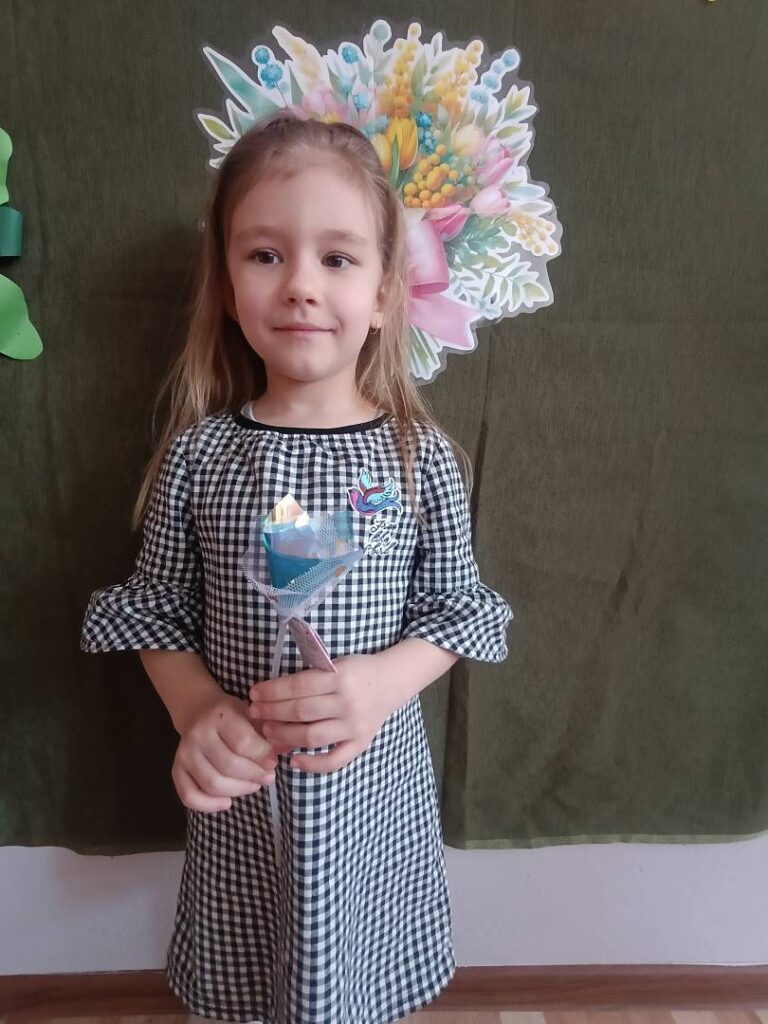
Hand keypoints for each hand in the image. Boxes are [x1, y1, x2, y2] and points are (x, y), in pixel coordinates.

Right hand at [172, 692, 278, 812]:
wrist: (198, 710)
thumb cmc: (232, 715)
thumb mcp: (252, 714)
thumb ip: (268, 732)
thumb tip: (285, 750)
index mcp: (221, 715)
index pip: (244, 742)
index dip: (262, 756)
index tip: (273, 762)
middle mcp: (199, 734)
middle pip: (229, 767)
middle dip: (254, 776)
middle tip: (268, 777)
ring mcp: (185, 753)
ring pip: (213, 784)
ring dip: (238, 790)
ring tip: (253, 785)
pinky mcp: (176, 769)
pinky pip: (189, 796)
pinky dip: (208, 805)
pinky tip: (227, 802)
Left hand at [247, 654, 393, 773]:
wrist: (391, 681)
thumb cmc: (357, 670)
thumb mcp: (335, 664)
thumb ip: (309, 679)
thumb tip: (272, 697)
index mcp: (341, 677)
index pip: (299, 687)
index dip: (273, 691)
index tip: (254, 693)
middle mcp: (348, 703)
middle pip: (301, 712)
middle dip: (272, 712)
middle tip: (254, 713)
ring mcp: (355, 726)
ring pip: (312, 736)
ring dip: (284, 736)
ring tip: (267, 731)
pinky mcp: (361, 743)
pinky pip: (334, 760)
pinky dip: (312, 764)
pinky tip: (293, 760)